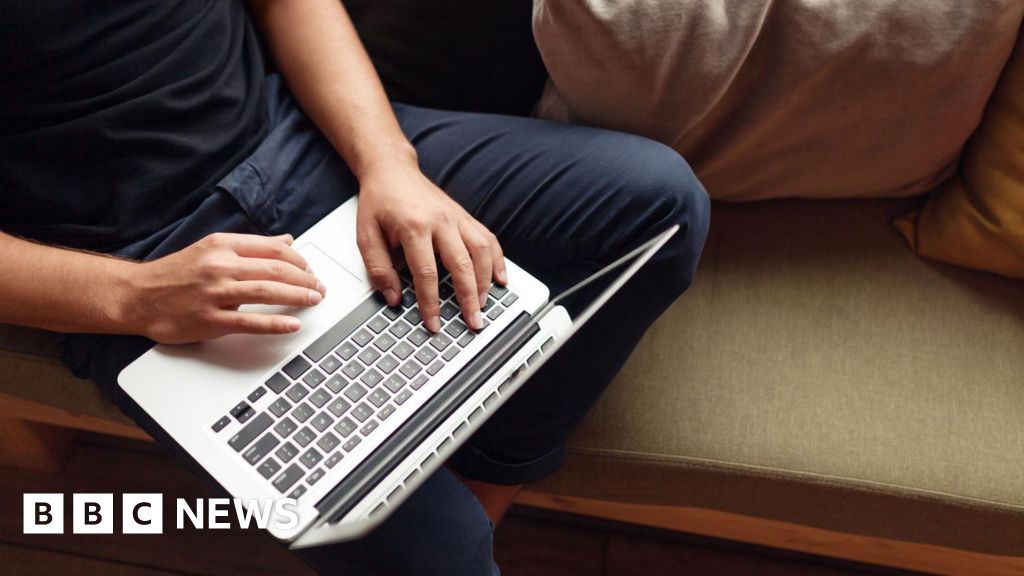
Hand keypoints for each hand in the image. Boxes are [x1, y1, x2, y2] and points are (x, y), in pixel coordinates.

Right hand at [124, 232, 325, 343]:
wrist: (136, 295)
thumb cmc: (175, 273)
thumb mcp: (211, 249)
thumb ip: (250, 246)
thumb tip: (286, 242)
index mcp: (222, 246)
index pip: (271, 249)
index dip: (298, 259)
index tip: (309, 269)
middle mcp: (220, 266)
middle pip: (275, 270)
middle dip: (304, 278)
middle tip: (319, 287)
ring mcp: (215, 294)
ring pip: (267, 292)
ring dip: (297, 296)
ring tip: (314, 300)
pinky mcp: (210, 320)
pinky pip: (249, 322)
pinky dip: (275, 323)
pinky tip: (292, 324)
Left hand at [355, 160, 506, 332]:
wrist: (392, 170)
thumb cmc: (379, 201)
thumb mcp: (365, 235)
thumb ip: (378, 268)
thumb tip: (393, 298)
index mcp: (414, 226)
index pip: (427, 273)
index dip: (431, 303)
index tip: (434, 324)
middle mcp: (441, 221)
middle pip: (462, 266)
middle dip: (469, 298)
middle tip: (473, 323)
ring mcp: (456, 217)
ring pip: (481, 252)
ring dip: (486, 281)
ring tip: (484, 304)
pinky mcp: (465, 216)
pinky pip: (488, 238)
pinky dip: (497, 260)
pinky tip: (500, 279)